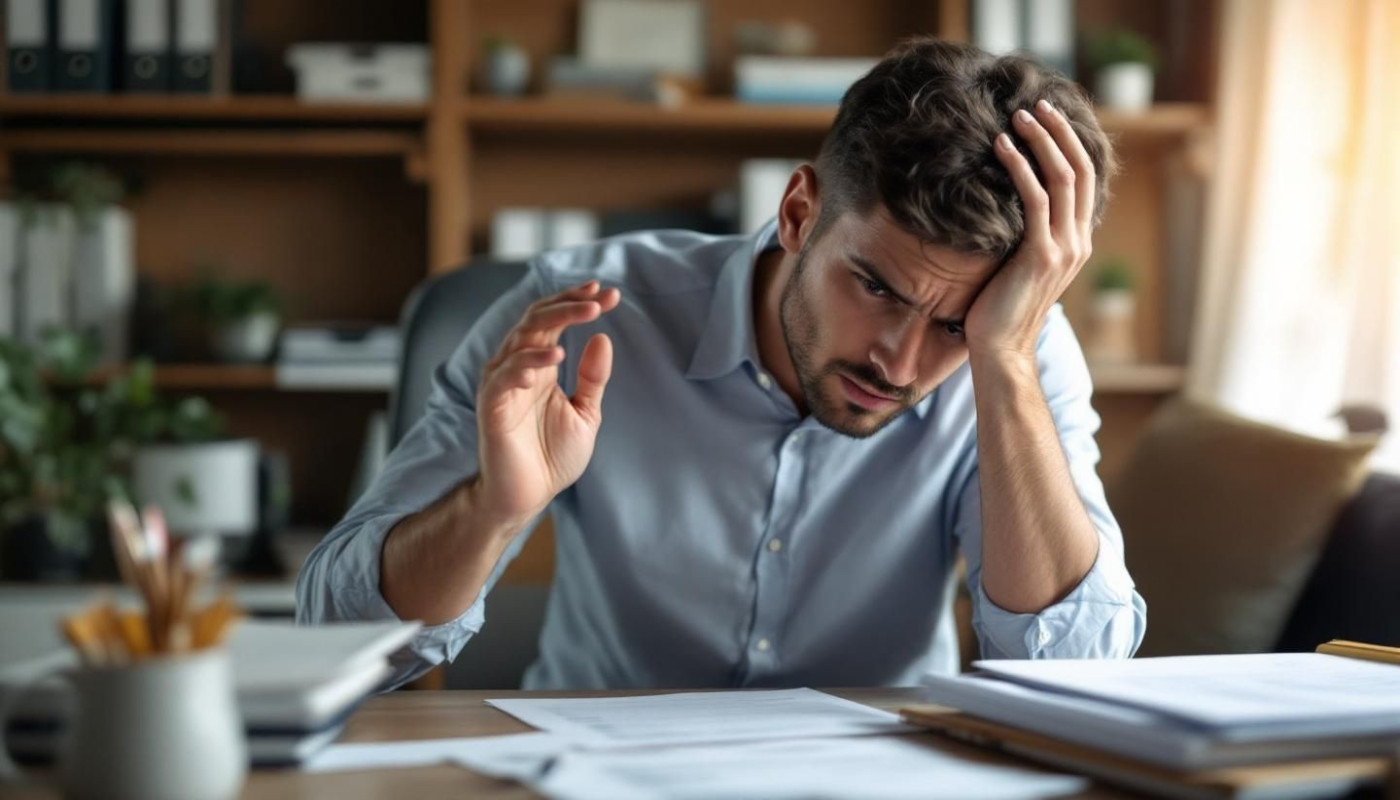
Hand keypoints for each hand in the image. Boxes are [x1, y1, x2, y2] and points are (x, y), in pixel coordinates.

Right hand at [475, 281, 620, 523]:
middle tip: (601, 296)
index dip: (578, 302)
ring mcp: (502, 384)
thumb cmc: (551, 457)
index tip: (610, 294)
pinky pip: (505, 375)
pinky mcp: (492, 406)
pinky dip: (529, 362)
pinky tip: (556, 357)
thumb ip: (592, 378)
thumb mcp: (585, 413)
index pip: (554, 320)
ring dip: (556, 320)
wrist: (528, 497)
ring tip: (589, 313)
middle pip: (537, 318)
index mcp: (539, 365)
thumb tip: (603, 338)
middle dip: (570, 302)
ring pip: (521, 337)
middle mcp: (517, 367)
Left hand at [965, 99, 1097, 360]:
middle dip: (1059, 131)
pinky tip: (1001, 146)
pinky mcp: (1041, 255)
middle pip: (1080, 169)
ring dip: (1040, 141)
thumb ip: (1025, 238)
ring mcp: (1063, 248)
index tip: (1048, 117)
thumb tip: (1006, 209)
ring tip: (1017, 116)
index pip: (1085, 180)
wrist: (1001, 351)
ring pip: (1062, 178)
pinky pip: (1035, 199)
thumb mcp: (1019, 266)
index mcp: (1077, 242)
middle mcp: (1078, 242)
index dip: (1070, 144)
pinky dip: (1019, 167)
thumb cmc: (998, 310)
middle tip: (1035, 103)